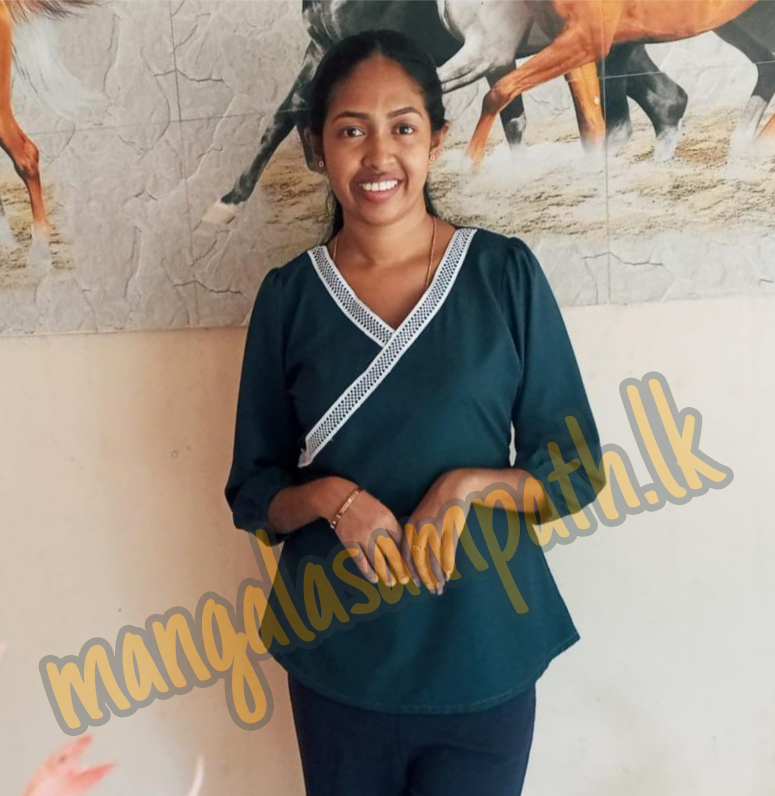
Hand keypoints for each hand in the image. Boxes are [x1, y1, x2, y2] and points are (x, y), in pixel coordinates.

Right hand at [332, 489, 415, 587]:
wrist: (340, 498)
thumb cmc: (364, 504)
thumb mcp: (382, 510)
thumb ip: (391, 526)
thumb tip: (401, 546)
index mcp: (387, 519)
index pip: (401, 541)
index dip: (407, 555)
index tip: (411, 565)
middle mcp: (376, 528)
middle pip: (392, 553)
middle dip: (400, 569)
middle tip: (406, 580)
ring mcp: (362, 537)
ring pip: (377, 561)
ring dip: (386, 574)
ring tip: (391, 583)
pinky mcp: (350, 543)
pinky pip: (361, 562)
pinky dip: (368, 573)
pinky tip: (374, 579)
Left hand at [402, 469, 476, 595]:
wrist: (454, 486)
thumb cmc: (437, 503)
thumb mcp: (421, 516)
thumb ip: (416, 534)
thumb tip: (415, 558)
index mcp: (411, 526)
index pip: (406, 554)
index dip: (410, 570)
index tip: (415, 583)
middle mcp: (421, 528)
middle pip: (419, 559)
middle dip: (424, 577)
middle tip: (431, 589)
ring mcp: (436, 528)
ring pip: (434, 559)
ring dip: (437, 576)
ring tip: (440, 586)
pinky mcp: (450, 528)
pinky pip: (448, 552)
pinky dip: (448, 566)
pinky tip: (449, 575)